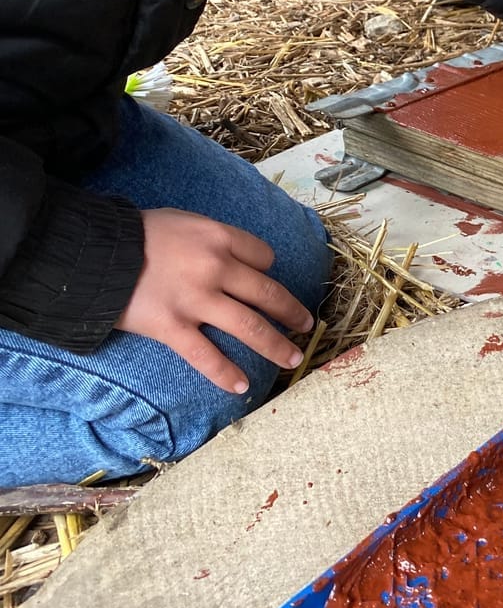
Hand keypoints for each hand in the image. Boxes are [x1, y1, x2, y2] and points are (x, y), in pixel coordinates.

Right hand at [116, 208, 314, 392]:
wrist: (90, 252)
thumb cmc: (136, 234)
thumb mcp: (182, 221)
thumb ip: (211, 240)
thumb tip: (234, 258)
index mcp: (218, 237)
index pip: (263, 256)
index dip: (268, 269)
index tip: (266, 279)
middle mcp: (215, 268)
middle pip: (267, 293)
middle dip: (291, 312)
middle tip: (306, 325)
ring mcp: (196, 300)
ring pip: (249, 327)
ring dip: (276, 346)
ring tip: (292, 359)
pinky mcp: (172, 327)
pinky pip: (206, 355)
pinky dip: (226, 373)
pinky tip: (242, 386)